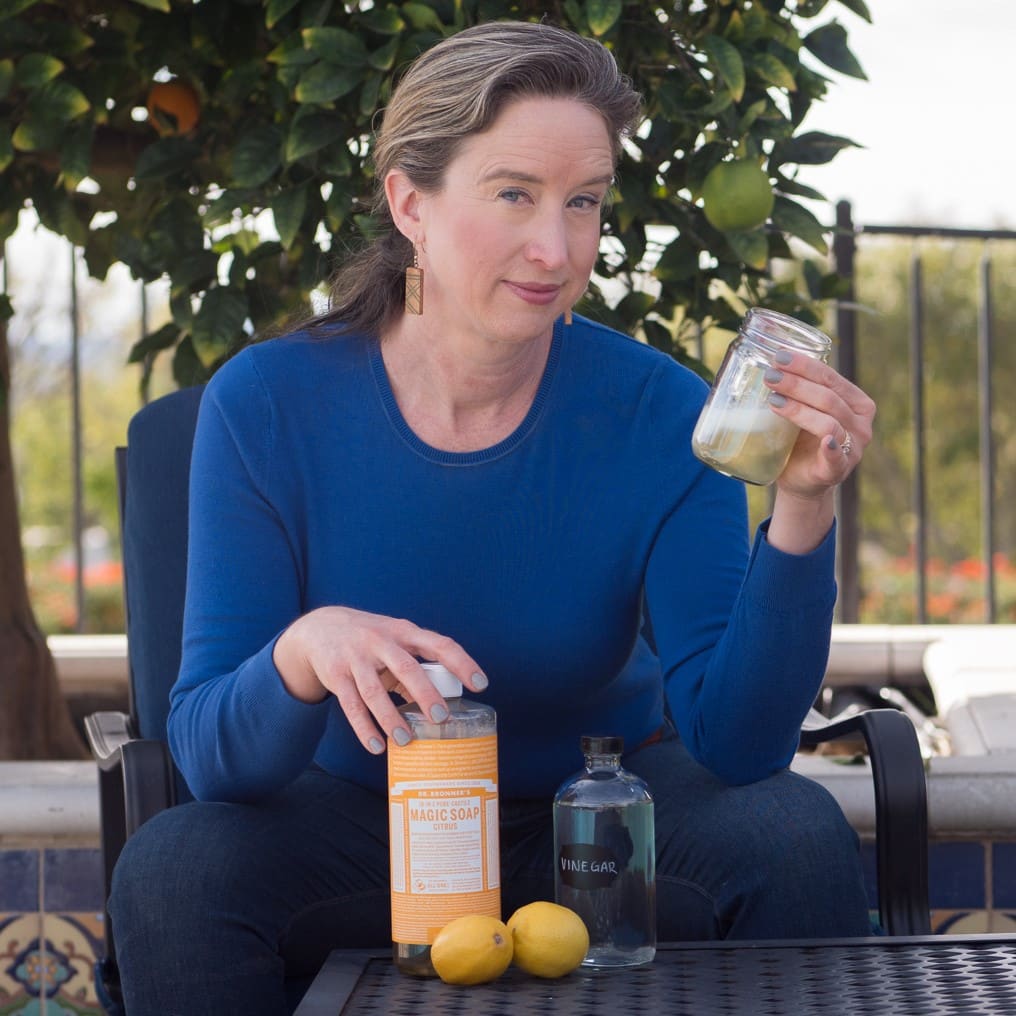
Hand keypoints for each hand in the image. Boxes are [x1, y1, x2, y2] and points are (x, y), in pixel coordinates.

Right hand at [272, 606, 486, 754]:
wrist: (320, 628)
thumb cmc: (369, 639)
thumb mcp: (394, 643)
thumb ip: (414, 669)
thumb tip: (436, 703)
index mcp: (404, 632)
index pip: (439, 644)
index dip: (462, 662)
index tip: (481, 684)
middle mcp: (380, 641)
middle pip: (407, 668)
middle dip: (426, 693)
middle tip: (442, 718)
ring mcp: (356, 658)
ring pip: (374, 693)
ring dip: (391, 719)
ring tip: (406, 741)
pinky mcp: (336, 676)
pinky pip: (351, 706)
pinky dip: (364, 729)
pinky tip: (377, 746)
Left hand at [763, 350, 875, 499]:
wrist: (800, 481)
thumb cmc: (800, 440)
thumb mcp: (802, 411)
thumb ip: (797, 390)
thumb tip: (766, 359)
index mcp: (856, 402)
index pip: (831, 378)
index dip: (805, 366)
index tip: (779, 357)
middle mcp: (860, 423)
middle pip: (828, 397)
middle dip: (797, 384)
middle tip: (770, 376)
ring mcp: (853, 447)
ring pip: (829, 422)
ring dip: (800, 409)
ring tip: (773, 400)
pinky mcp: (838, 469)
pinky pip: (837, 457)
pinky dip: (832, 448)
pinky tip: (825, 441)